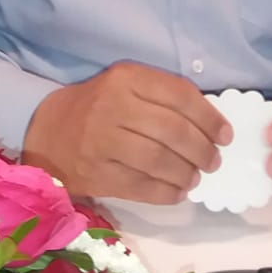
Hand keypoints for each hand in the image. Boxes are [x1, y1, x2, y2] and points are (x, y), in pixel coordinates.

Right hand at [22, 61, 232, 204]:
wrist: (46, 131)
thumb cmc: (96, 106)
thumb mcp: (125, 85)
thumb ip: (163, 97)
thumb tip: (211, 125)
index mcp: (124, 79)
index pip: (180, 96)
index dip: (210, 118)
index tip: (225, 135)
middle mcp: (113, 108)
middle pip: (174, 132)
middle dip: (203, 150)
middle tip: (213, 161)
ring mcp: (103, 143)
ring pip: (161, 162)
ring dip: (187, 173)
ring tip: (194, 177)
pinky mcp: (97, 175)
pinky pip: (144, 188)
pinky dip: (168, 193)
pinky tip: (177, 191)